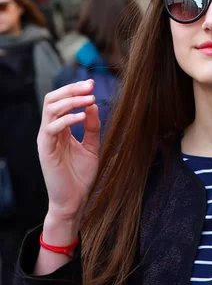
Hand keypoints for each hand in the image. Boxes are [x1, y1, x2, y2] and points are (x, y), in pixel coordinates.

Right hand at [37, 80, 100, 221]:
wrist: (74, 201)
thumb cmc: (80, 176)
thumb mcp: (92, 146)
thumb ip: (92, 126)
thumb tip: (92, 104)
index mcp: (59, 129)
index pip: (61, 100)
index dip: (75, 89)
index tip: (92, 83)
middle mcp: (50, 131)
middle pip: (52, 99)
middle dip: (71, 89)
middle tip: (90, 86)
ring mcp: (46, 140)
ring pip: (50, 109)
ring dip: (71, 101)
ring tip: (89, 99)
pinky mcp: (45, 150)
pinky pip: (52, 128)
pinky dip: (67, 119)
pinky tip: (82, 116)